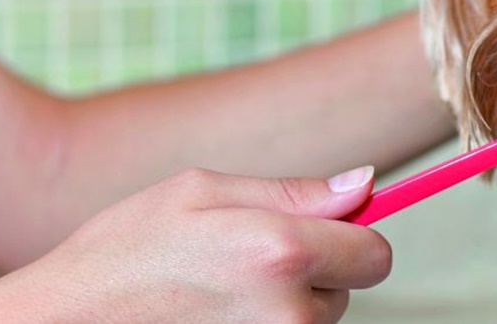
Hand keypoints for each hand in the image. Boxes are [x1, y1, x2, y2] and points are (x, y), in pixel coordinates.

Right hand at [0, 166, 389, 323]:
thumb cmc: (121, 253)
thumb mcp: (201, 191)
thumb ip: (293, 191)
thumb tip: (363, 184)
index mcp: (280, 250)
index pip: (375, 255)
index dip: (354, 240)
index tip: (330, 235)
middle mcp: (287, 312)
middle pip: (347, 293)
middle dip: (314, 275)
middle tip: (245, 265)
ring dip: (287, 308)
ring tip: (220, 294)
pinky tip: (214, 320)